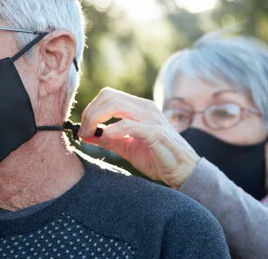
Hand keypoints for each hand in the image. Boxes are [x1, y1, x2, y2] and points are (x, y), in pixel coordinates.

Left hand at [79, 87, 199, 188]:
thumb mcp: (127, 147)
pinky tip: (107, 139)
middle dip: (89, 113)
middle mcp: (145, 108)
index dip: (90, 109)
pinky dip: (113, 131)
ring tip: (90, 135)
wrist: (184, 172)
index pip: (107, 96)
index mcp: (138, 107)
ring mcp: (151, 118)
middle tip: (82, 132)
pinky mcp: (156, 133)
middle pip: (108, 97)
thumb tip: (86, 134)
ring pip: (116, 106)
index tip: (82, 128)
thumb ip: (108, 139)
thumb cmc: (157, 158)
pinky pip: (129, 125)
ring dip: (96, 119)